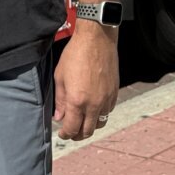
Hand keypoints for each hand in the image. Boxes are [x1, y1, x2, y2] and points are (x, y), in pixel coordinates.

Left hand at [52, 27, 118, 141]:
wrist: (96, 39)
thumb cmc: (75, 55)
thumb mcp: (60, 77)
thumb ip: (60, 100)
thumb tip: (59, 117)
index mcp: (77, 101)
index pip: (72, 128)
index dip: (65, 134)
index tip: (62, 134)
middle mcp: (94, 104)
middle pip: (87, 131)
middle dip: (77, 135)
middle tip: (71, 133)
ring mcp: (106, 99)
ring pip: (100, 123)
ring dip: (90, 126)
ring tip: (83, 123)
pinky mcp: (114, 92)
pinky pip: (108, 111)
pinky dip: (100, 115)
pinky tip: (93, 110)